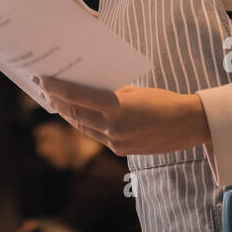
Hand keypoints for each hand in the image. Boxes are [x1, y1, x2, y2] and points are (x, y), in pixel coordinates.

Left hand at [36, 76, 209, 156]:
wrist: (189, 125)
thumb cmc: (164, 100)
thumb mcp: (135, 89)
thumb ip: (110, 92)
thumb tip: (87, 88)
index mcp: (116, 107)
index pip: (77, 96)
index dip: (56, 89)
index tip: (41, 80)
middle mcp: (113, 128)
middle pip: (75, 113)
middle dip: (57, 101)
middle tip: (43, 90)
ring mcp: (116, 142)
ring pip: (83, 126)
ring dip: (68, 114)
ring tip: (56, 102)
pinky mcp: (121, 150)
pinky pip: (96, 135)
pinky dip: (84, 124)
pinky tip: (79, 116)